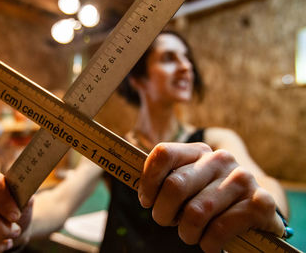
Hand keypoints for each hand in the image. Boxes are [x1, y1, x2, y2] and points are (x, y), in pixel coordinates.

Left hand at [138, 142, 284, 252]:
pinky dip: (209, 244)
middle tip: (168, 222)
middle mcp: (221, 159)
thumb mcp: (188, 185)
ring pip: (195, 212)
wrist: (255, 214)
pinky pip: (218, 229)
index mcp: (199, 152)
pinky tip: (211, 243)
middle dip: (163, 213)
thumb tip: (136, 184)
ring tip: (191, 235)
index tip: (147, 201)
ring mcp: (242, 179)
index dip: (148, 181)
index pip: (163, 154)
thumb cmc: (210, 201)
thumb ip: (166, 180)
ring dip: (187, 233)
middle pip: (175, 186)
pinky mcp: (260, 203)